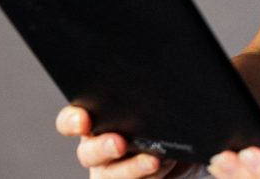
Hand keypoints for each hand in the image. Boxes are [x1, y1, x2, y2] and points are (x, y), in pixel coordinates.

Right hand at [55, 105, 186, 177]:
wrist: (188, 148)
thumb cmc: (168, 119)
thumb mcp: (160, 102)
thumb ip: (151, 97)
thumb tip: (160, 89)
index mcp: (98, 120)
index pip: (71, 120)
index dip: (72, 121)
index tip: (83, 120)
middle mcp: (98, 149)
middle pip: (89, 153)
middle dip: (103, 148)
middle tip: (120, 143)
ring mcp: (112, 173)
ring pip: (113, 175)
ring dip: (133, 168)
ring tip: (155, 160)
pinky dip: (152, 176)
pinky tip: (167, 164)